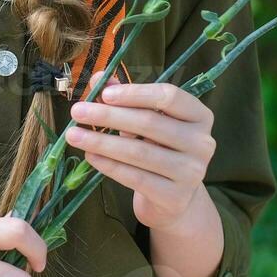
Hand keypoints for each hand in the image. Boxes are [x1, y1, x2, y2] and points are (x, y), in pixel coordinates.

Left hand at [65, 82, 214, 231]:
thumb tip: (99, 77)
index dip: (135, 93)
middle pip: (150, 123)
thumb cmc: (159, 149)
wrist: (174, 199)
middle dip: (109, 116)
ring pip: (139, 152)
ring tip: (74, 135)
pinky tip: (90, 156)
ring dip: (102, 141)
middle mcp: (202, 142)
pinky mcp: (175, 197)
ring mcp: (191, 172)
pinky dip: (109, 165)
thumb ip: (126, 98)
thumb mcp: (147, 120)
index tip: (104, 94)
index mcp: (199, 116)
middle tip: (77, 111)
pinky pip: (135, 177)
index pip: (169, 96)